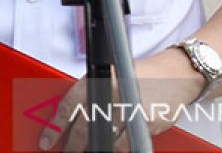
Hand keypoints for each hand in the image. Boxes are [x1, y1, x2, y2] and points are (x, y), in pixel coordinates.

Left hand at [38, 48, 201, 151]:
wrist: (173, 75)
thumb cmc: (139, 76)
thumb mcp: (109, 76)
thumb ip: (90, 94)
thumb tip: (68, 118)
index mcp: (98, 78)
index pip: (68, 106)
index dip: (55, 127)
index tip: (48, 140)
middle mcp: (111, 93)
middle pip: (83, 128)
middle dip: (72, 145)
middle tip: (67, 151)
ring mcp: (129, 110)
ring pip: (103, 140)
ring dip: (94, 148)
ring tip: (89, 149)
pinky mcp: (144, 124)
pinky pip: (123, 146)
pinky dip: (115, 149)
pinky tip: (112, 146)